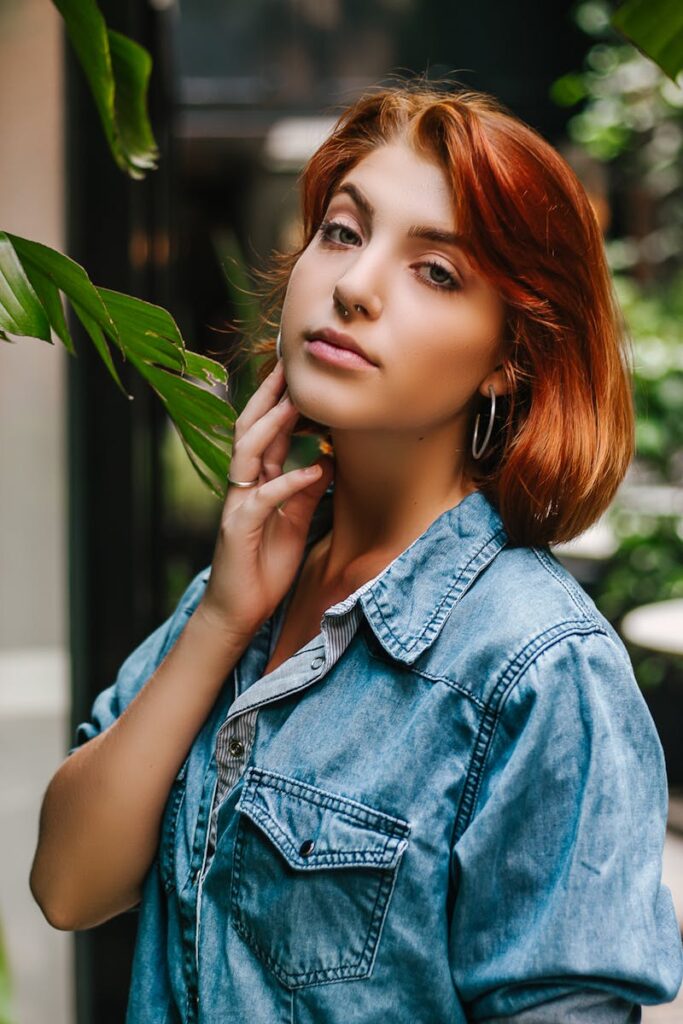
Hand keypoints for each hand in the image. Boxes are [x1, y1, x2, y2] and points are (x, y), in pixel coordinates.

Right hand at [196, 360, 333, 642]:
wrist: (237, 612)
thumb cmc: (262, 570)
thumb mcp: (293, 525)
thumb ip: (304, 494)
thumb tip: (326, 461)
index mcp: (256, 484)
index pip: (266, 434)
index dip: (280, 404)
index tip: (300, 376)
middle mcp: (243, 487)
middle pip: (251, 431)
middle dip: (269, 398)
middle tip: (290, 367)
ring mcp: (237, 505)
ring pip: (249, 453)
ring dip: (273, 426)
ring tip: (297, 403)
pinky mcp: (238, 528)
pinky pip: (264, 498)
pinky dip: (289, 482)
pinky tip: (313, 470)